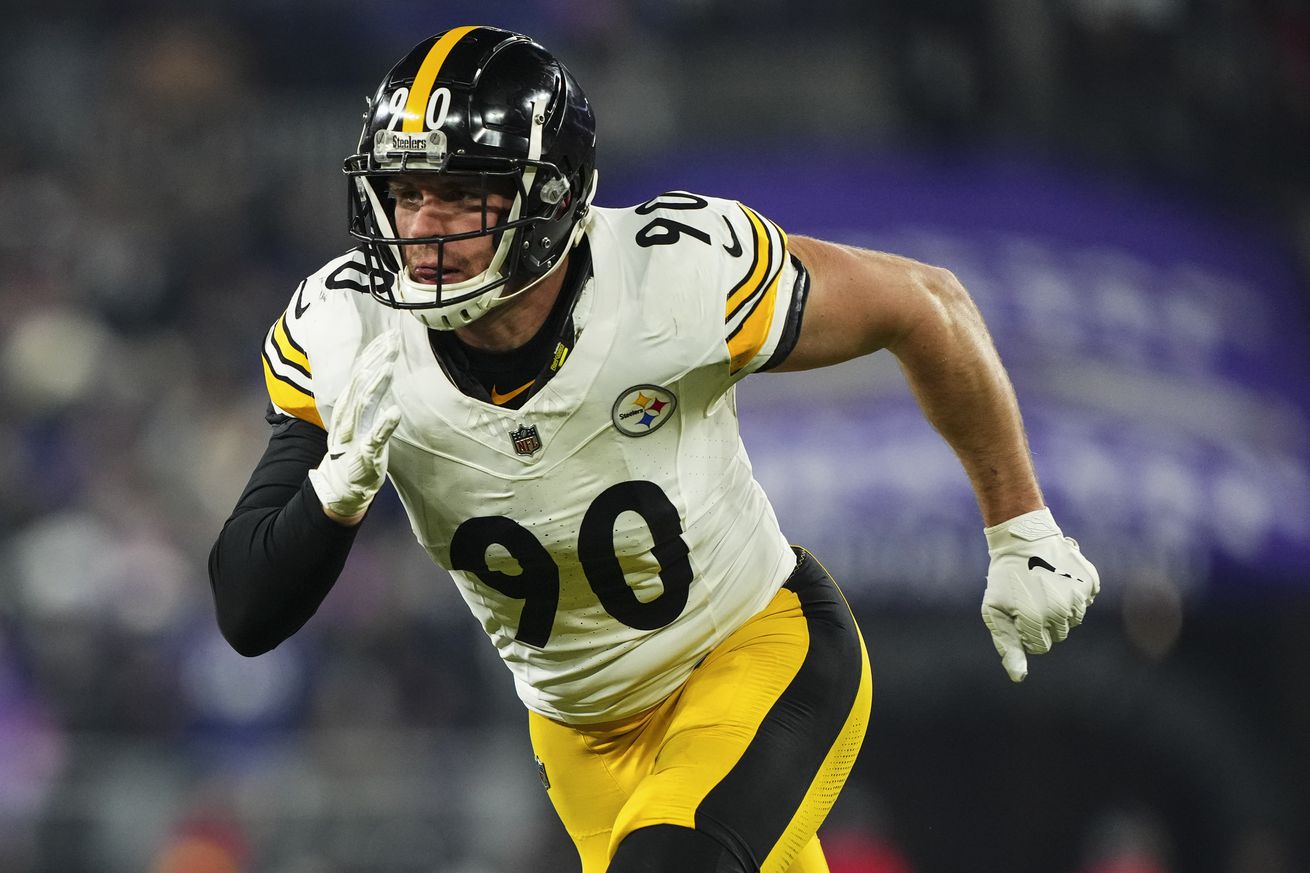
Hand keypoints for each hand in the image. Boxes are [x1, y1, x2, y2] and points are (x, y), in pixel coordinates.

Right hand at [307, 330, 402, 523]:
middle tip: (394, 339)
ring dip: (378, 385)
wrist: (342, 485)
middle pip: (362, 381)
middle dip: (378, 359)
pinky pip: (374, 438)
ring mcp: (356, 434)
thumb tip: (379, 368)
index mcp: (349, 404)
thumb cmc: (355, 448)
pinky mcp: (365, 454)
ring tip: (390, 366)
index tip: (391, 334)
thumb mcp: (360, 416)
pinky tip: (395, 413)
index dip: (375, 352)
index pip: (361, 371)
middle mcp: (349, 415)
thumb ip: (368, 393)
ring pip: (365, 404)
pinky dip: (384, 425)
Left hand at [980, 507, 1099, 681]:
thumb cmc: (1004, 577)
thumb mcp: (995, 610)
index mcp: (1036, 621)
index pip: (1039, 647)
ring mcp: (1079, 597)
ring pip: (1073, 619)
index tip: (1018, 611)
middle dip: (1044, 621)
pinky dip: (1074, 593)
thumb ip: (1007, 645)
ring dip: (1059, 608)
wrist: (1024, 537)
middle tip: (1030, 596)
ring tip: (1043, 586)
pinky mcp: (1091, 583)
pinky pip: (1086, 600)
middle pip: (1058, 634)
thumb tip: (1019, 677)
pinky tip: (1058, 577)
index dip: (1026, 631)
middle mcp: (1062, 612)